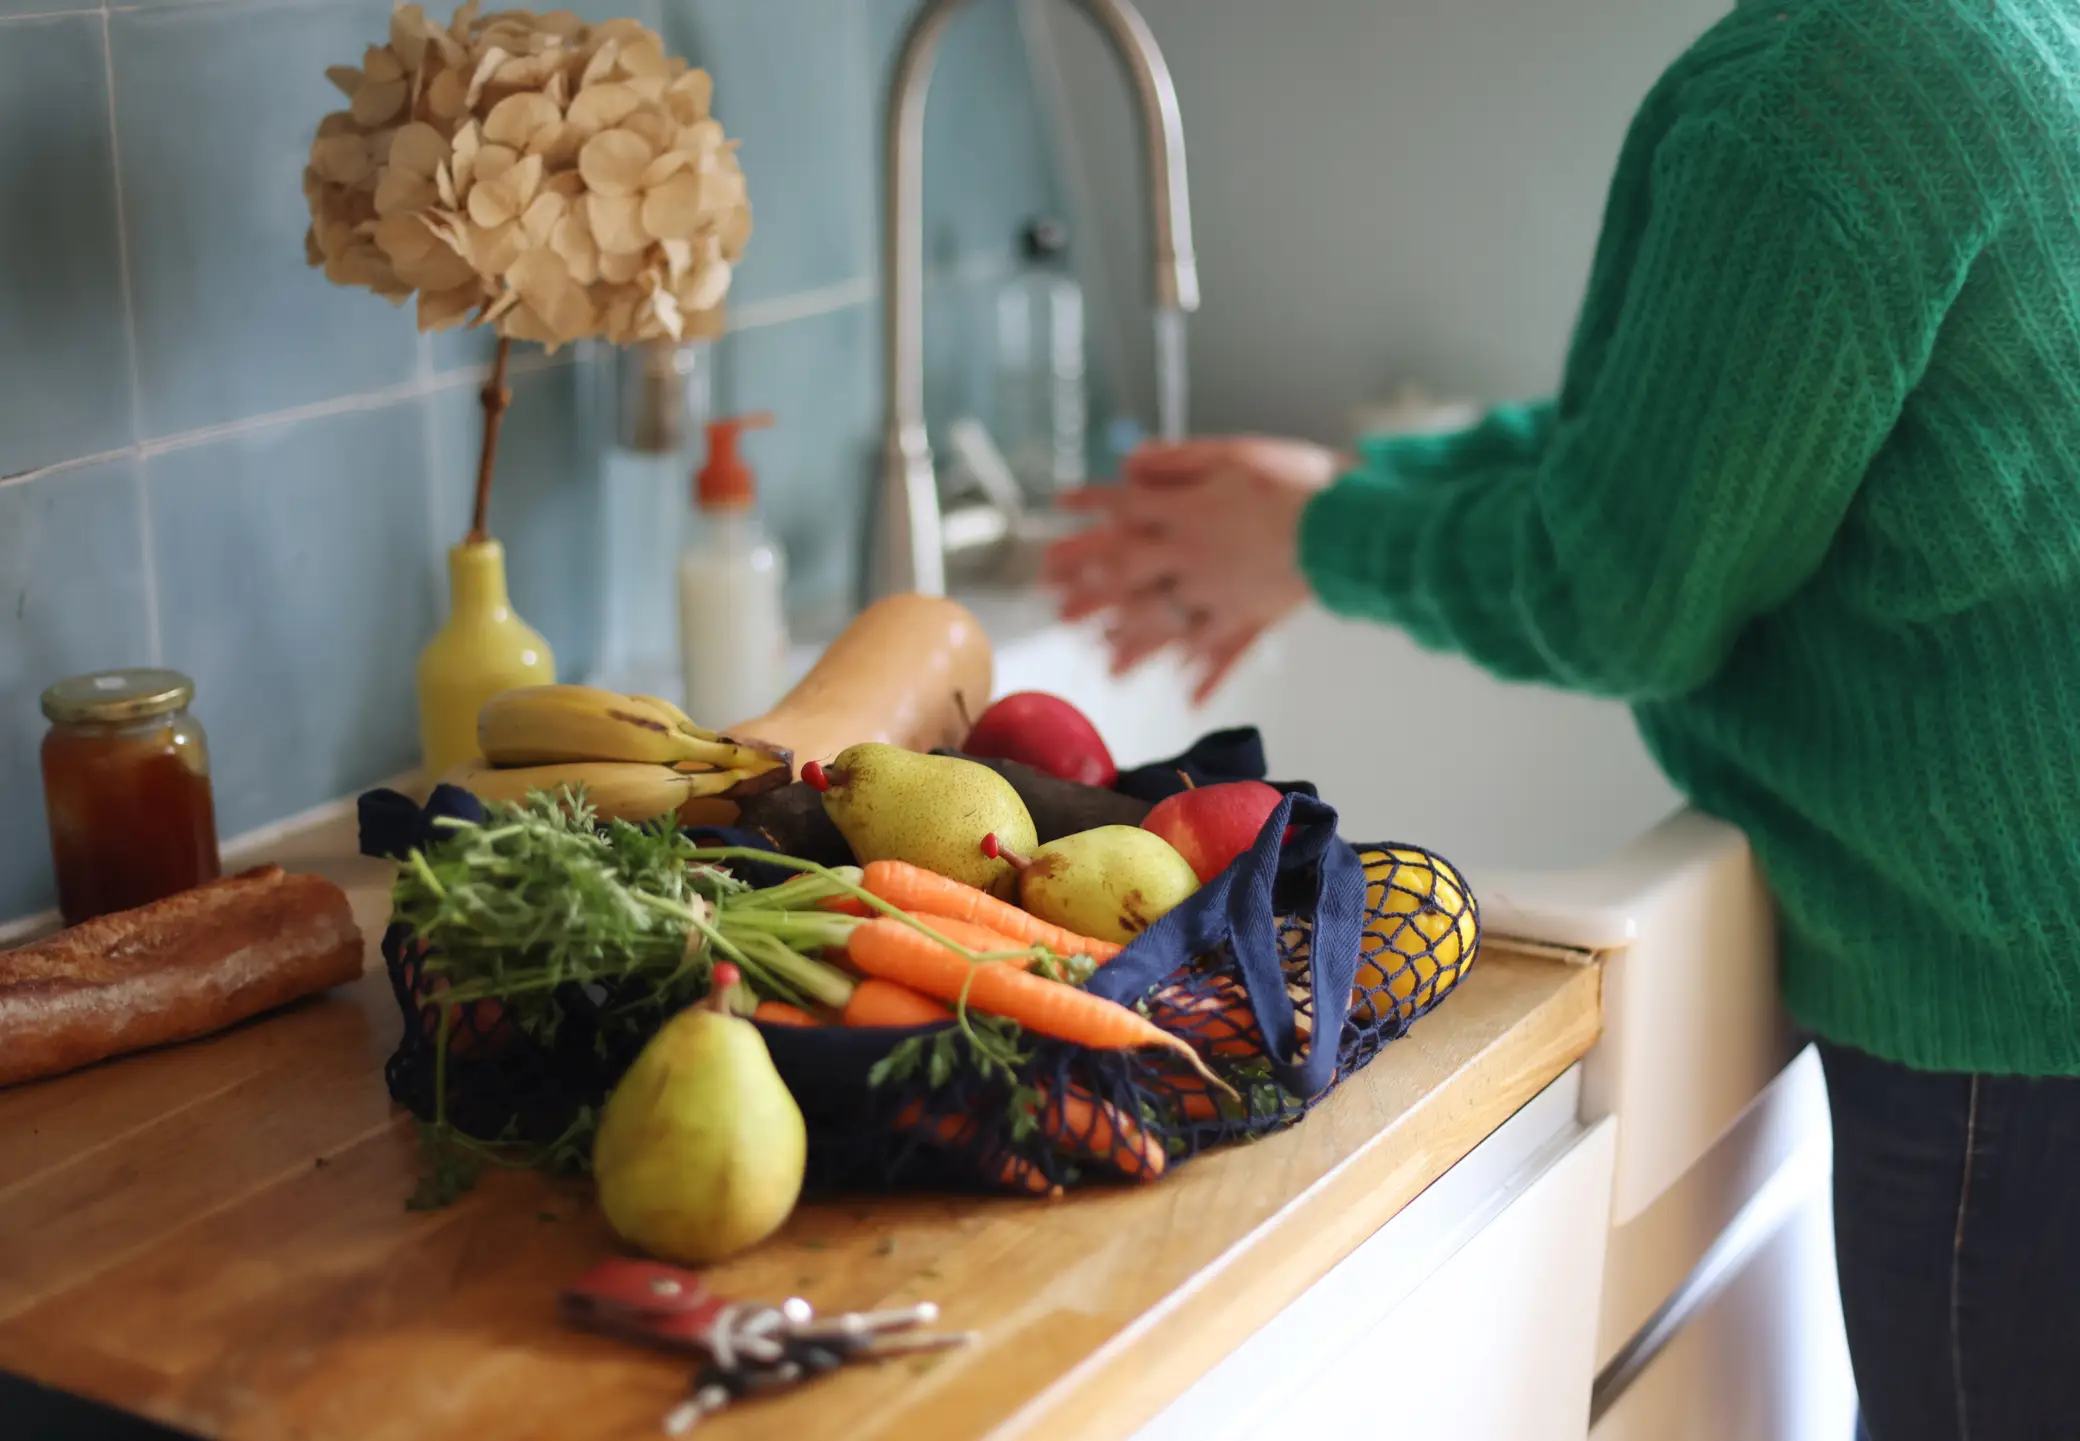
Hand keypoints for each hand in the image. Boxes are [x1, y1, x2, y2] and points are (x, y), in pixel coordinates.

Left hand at [1042, 436, 1341, 702]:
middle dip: (1090, 593)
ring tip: (1108, 669)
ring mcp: (1217, 595)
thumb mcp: (1230, 454)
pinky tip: (1190, 699)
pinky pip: (1223, 652)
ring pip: (1165, 626)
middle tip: (1057, 613)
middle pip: (1127, 577)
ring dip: (1133, 648)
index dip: (1090, 506)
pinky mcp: (1251, 618)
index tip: (1061, 505)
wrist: (1344, 523)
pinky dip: (1207, 677)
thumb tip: (1130, 465)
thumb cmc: (1293, 480)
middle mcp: (1189, 559)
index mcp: (1182, 514)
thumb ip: (1176, 461)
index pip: (1123, 509)